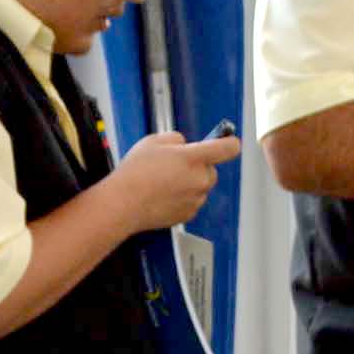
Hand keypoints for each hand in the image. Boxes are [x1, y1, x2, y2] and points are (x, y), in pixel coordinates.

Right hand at [107, 130, 240, 231]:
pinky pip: (192, 201)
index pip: (228, 148)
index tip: (228, 142)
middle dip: (198, 166)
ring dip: (190, 182)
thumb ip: (176, 139)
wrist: (123, 204)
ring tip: (164, 181)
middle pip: (212, 169)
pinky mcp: (189, 214)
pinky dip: (183, 197)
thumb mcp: (153, 141)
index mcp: (194, 158)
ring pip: (201, 186)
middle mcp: (200, 180)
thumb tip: (184, 145)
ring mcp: (196, 199)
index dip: (229, 143)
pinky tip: (163, 194)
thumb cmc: (135, 173)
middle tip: (176, 164)